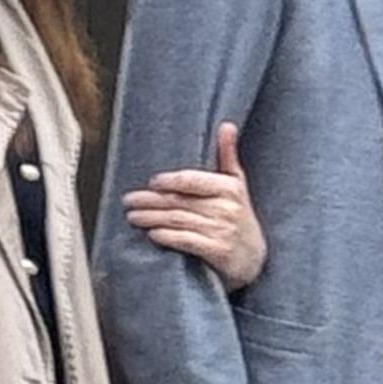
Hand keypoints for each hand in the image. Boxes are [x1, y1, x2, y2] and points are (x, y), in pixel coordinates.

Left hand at [123, 123, 266, 291]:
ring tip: (132, 216)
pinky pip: (186, 241)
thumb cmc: (239, 217)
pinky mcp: (217, 252)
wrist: (254, 258)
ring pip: (178, 220)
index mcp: (229, 187)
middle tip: (128, 200)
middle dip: (150, 200)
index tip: (151, 182)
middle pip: (179, 201)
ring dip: (151, 218)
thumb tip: (226, 125)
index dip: (169, 180)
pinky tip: (153, 234)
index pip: (192, 180)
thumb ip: (227, 156)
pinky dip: (167, 237)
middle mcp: (225, 208)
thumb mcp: (237, 185)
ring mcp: (221, 231)